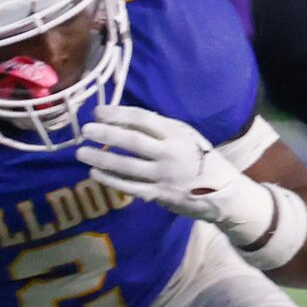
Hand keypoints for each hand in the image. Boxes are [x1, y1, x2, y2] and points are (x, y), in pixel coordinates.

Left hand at [77, 107, 273, 241]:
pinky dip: (110, 180)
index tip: (97, 112)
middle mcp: (170, 153)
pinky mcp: (159, 194)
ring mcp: (164, 175)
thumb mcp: (187, 137)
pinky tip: (95, 173)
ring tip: (81, 153)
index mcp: (177, 134)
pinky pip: (129, 186)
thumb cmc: (201, 159)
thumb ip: (161, 129)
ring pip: (126, 165)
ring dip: (101, 158)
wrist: (224, 192)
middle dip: (106, 134)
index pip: (143, 119)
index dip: (118, 114)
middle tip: (85, 130)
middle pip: (132, 141)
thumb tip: (126, 118)